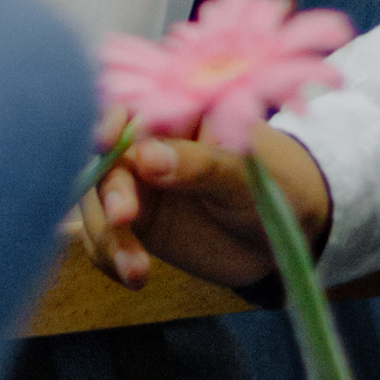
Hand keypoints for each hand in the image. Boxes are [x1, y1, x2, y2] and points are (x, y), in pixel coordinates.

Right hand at [76, 128, 331, 292]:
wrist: (283, 237)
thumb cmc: (275, 186)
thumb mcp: (244, 176)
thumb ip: (200, 165)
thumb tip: (146, 158)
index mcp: (179, 111)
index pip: (132, 103)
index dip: (109, 118)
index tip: (104, 143)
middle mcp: (148, 141)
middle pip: (106, 156)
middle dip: (108, 187)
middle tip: (124, 217)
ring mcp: (137, 181)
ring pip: (97, 199)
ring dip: (106, 234)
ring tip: (136, 269)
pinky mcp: (133, 221)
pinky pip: (103, 234)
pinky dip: (108, 255)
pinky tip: (133, 276)